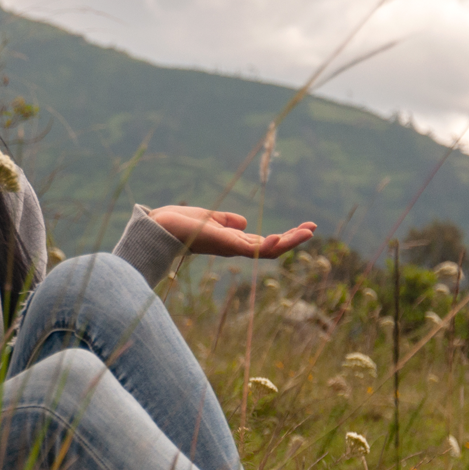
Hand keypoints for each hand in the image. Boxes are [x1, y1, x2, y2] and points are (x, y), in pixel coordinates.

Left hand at [148, 206, 315, 259]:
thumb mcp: (207, 218)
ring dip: (288, 242)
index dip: (284, 236)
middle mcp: (233, 247)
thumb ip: (225, 221)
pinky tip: (280, 239)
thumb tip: (242, 222)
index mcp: (230, 240)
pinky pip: (248, 249)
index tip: (306, 226)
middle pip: (269, 248)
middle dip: (292, 239)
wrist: (155, 228)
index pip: (263, 242)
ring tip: (308, 232)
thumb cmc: (176, 223)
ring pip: (265, 251)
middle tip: (312, 228)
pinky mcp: (223, 244)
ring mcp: (229, 247)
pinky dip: (266, 246)